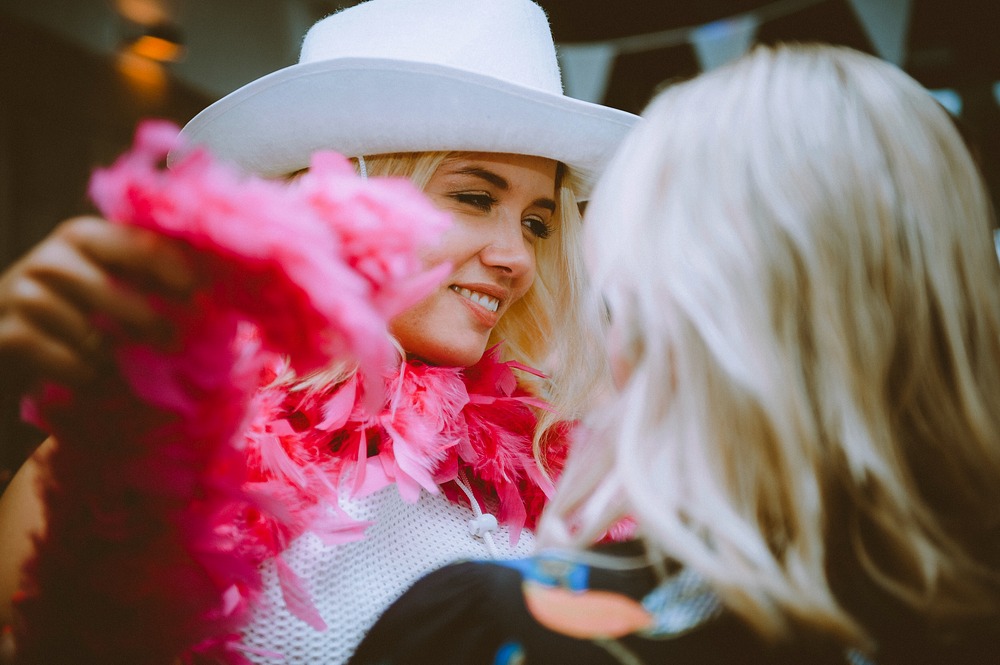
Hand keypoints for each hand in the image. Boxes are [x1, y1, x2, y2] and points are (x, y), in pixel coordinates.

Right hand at [0, 216, 196, 395]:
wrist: (8, 339)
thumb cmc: (72, 308)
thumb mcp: (105, 278)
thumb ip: (146, 274)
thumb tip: (208, 286)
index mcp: (82, 236)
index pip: (137, 245)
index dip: (172, 269)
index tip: (198, 293)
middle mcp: (50, 259)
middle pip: (114, 293)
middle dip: (148, 321)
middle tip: (171, 341)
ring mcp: (22, 295)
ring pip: (90, 335)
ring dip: (111, 356)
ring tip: (113, 358)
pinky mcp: (8, 336)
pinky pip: (68, 364)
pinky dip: (85, 375)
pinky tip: (86, 374)